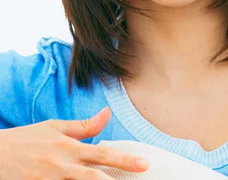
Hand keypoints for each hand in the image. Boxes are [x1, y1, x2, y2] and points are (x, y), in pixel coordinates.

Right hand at [0, 107, 148, 178]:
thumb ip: (83, 126)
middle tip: (137, 176)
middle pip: (94, 177)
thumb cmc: (25, 140)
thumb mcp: (53, 128)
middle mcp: (61, 166)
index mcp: (67, 148)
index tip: (143, 164)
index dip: (124, 160)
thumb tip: (107, 113)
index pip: (102, 154)